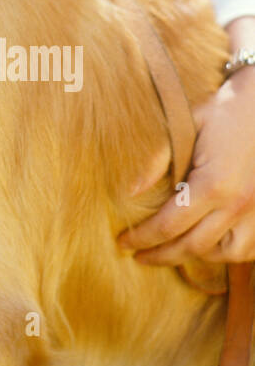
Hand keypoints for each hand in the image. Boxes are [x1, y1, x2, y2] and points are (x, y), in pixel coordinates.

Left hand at [119, 63, 254, 264]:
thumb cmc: (223, 109)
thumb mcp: (185, 124)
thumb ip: (157, 159)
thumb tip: (130, 191)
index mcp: (214, 184)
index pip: (169, 225)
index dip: (143, 238)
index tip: (123, 243)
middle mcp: (239, 205)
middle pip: (194, 247)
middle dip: (162, 255)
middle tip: (139, 256)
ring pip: (227, 253)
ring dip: (199, 254)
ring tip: (175, 248)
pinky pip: (251, 248)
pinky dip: (230, 250)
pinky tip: (211, 242)